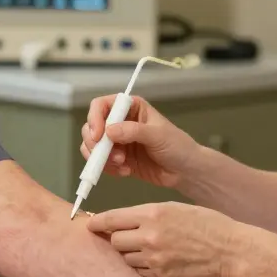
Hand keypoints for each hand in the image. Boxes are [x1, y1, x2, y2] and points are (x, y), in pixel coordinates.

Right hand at [81, 94, 198, 188]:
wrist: (185, 172)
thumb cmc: (177, 146)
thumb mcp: (157, 135)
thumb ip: (134, 131)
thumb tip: (109, 131)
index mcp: (131, 108)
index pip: (102, 105)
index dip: (95, 118)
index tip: (98, 135)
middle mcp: (120, 122)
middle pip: (92, 126)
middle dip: (96, 143)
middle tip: (107, 155)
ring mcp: (118, 141)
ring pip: (93, 146)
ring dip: (102, 157)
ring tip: (122, 164)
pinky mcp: (118, 159)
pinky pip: (101, 162)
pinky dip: (108, 168)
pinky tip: (125, 171)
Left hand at [87, 201, 242, 276]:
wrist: (229, 249)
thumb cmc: (205, 224)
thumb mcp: (173, 208)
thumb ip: (145, 214)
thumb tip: (119, 220)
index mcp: (152, 213)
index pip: (111, 218)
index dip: (97, 222)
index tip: (91, 224)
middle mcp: (150, 236)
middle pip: (115, 241)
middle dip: (118, 239)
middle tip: (130, 237)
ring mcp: (154, 259)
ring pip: (126, 258)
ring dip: (132, 254)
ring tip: (151, 249)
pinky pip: (140, 273)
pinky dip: (144, 268)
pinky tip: (159, 261)